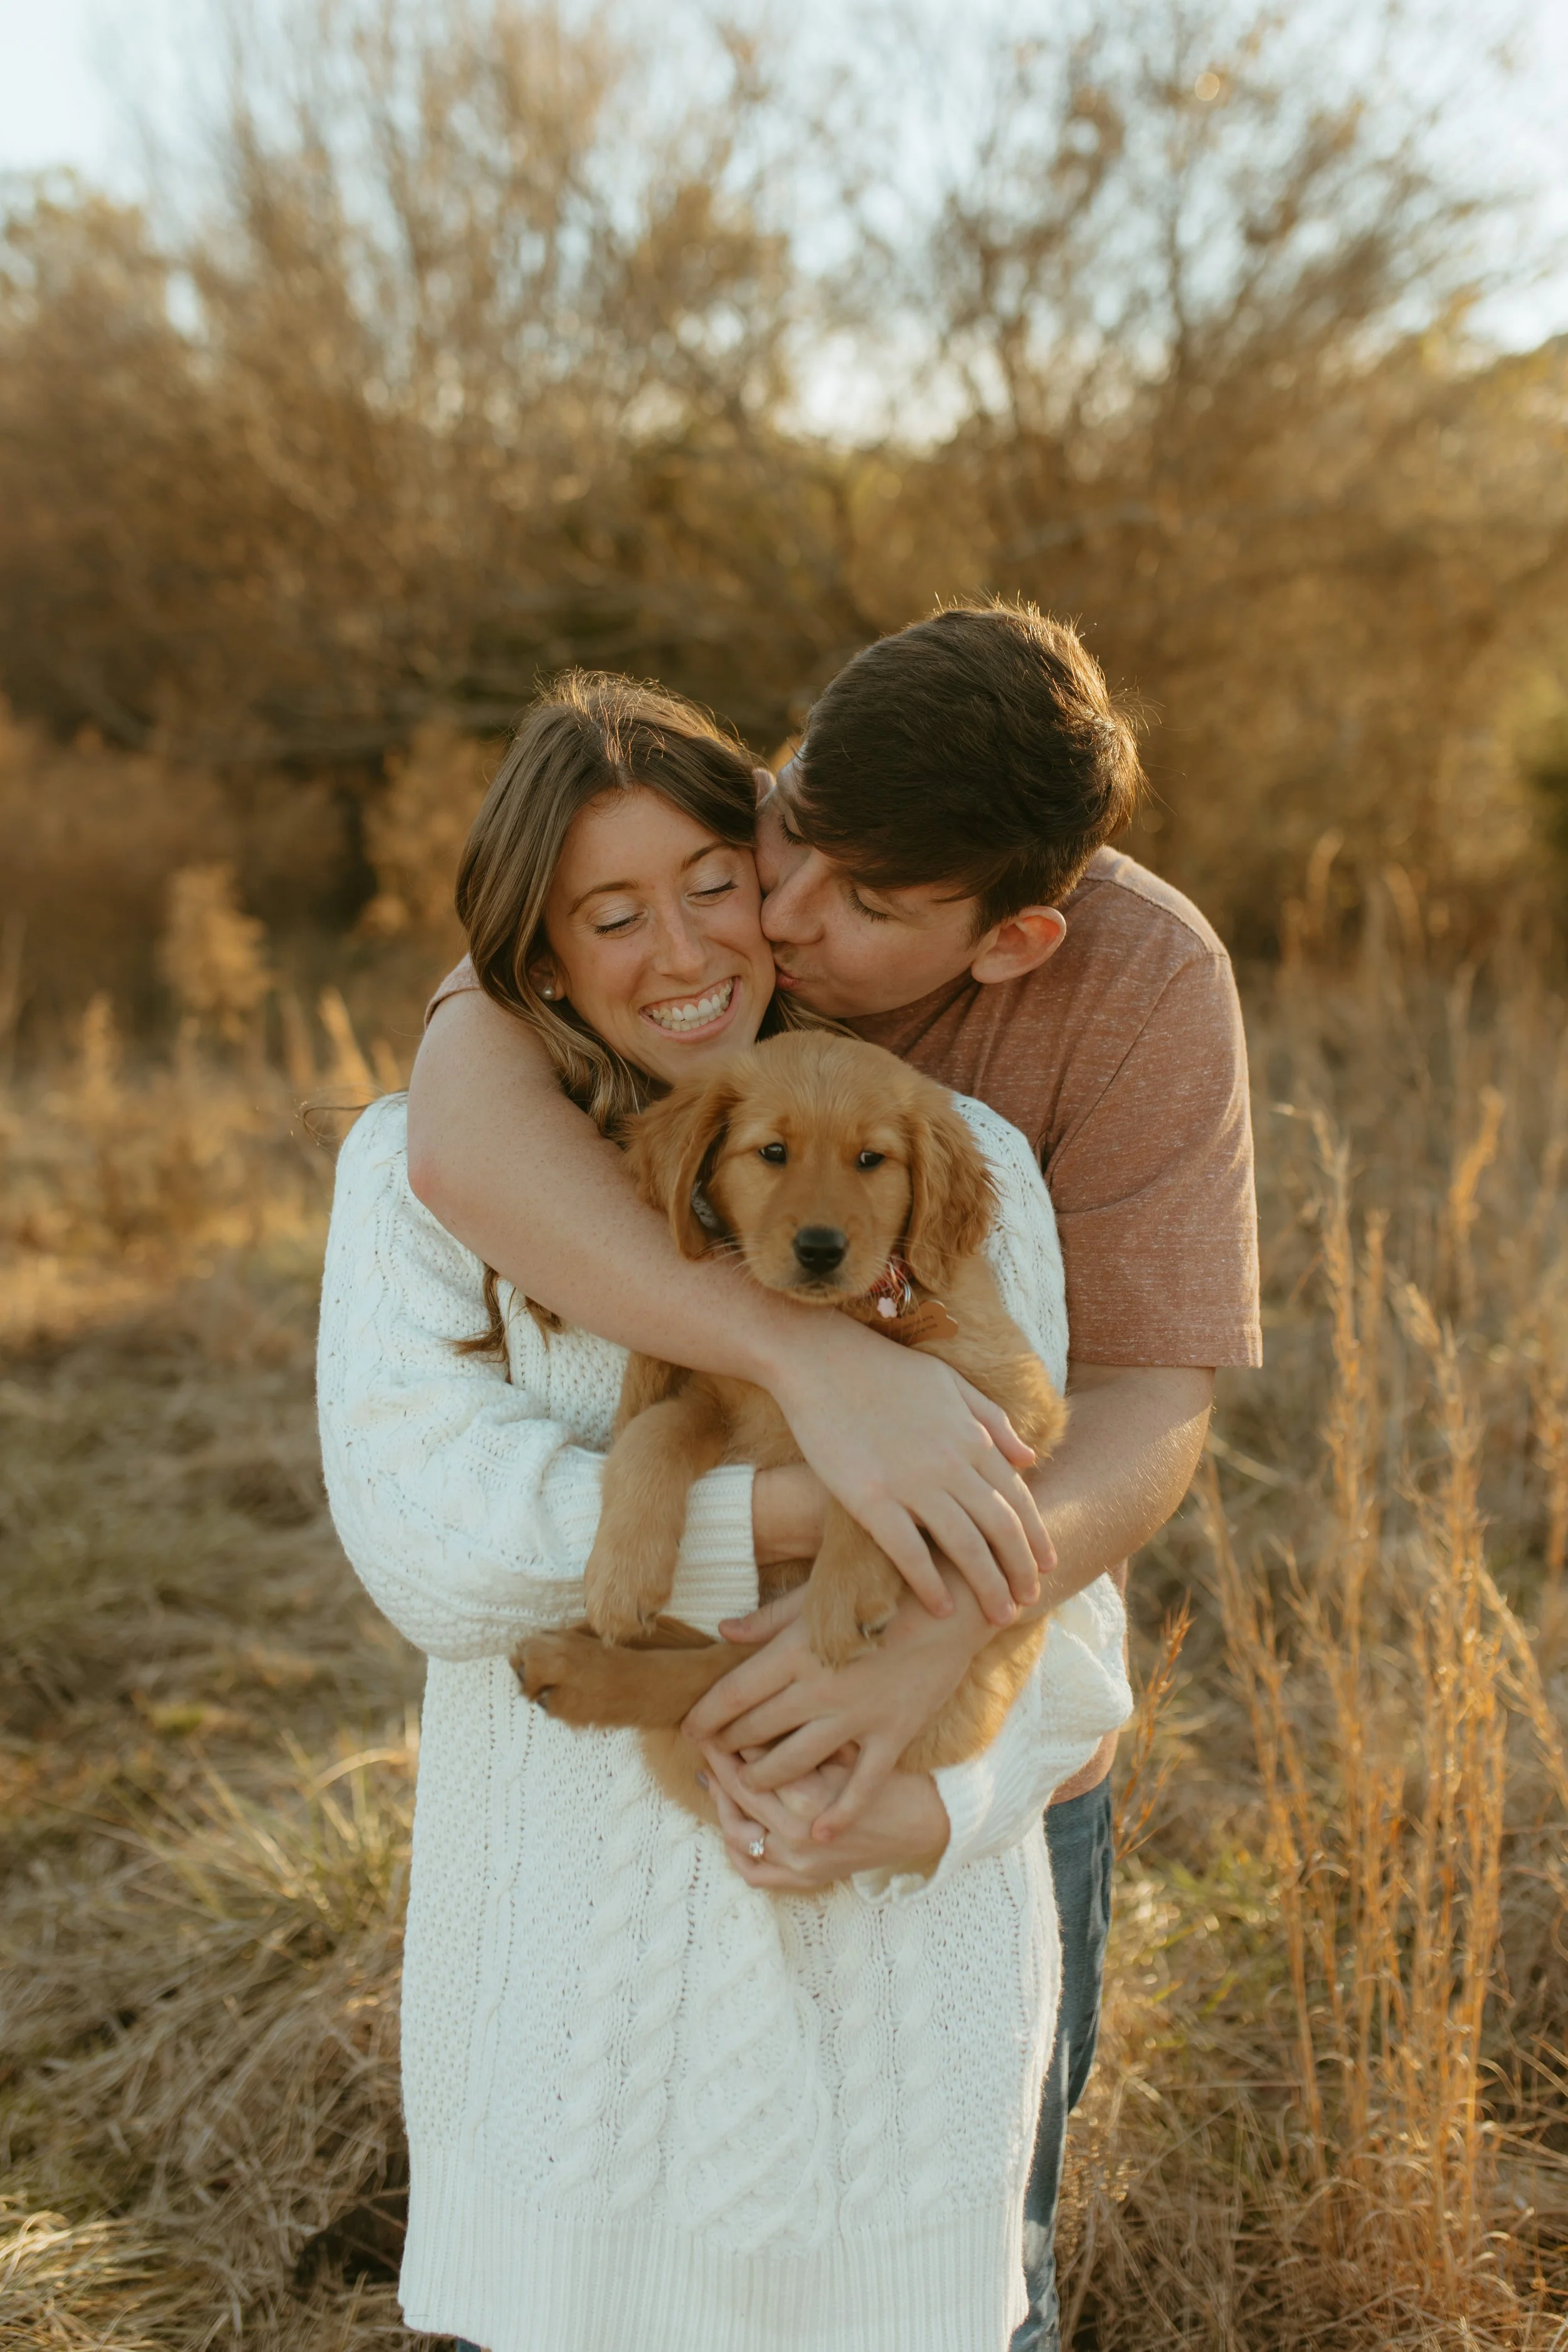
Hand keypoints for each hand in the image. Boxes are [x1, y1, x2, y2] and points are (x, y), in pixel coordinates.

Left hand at [682, 1569, 993, 1836]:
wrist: (951, 1603)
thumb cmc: (880, 1590)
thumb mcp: (819, 1595)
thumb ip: (769, 1620)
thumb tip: (723, 1632)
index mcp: (797, 1650)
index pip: (735, 1693)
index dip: (706, 1716)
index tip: (688, 1730)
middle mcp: (820, 1688)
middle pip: (757, 1730)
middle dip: (728, 1748)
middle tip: (711, 1757)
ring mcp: (857, 1716)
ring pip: (795, 1763)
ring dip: (764, 1778)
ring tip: (748, 1784)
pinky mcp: (892, 1735)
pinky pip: (861, 1785)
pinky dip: (840, 1813)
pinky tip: (821, 1832)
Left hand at [701, 1743, 948, 1889]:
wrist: (925, 1824)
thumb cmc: (891, 1777)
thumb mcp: (848, 1749)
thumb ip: (802, 1739)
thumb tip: (756, 1721)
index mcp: (810, 1797)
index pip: (751, 1763)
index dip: (730, 1737)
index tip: (718, 1718)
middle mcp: (797, 1835)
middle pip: (740, 1794)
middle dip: (719, 1762)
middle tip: (707, 1738)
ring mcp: (798, 1863)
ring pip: (738, 1834)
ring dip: (722, 1804)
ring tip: (714, 1777)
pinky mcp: (804, 1880)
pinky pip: (753, 1872)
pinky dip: (736, 1850)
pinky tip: (731, 1824)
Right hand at [766, 1315, 1053, 1624]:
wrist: (818, 1357)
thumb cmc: (883, 1368)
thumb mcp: (950, 1382)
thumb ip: (993, 1420)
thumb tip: (1030, 1457)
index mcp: (972, 1437)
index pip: (1017, 1499)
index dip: (1036, 1538)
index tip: (1045, 1567)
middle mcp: (951, 1464)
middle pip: (1001, 1530)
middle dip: (1020, 1572)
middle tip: (1027, 1603)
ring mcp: (911, 1483)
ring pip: (965, 1548)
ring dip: (988, 1587)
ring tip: (999, 1616)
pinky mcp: (870, 1498)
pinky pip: (909, 1552)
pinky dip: (930, 1585)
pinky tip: (941, 1609)